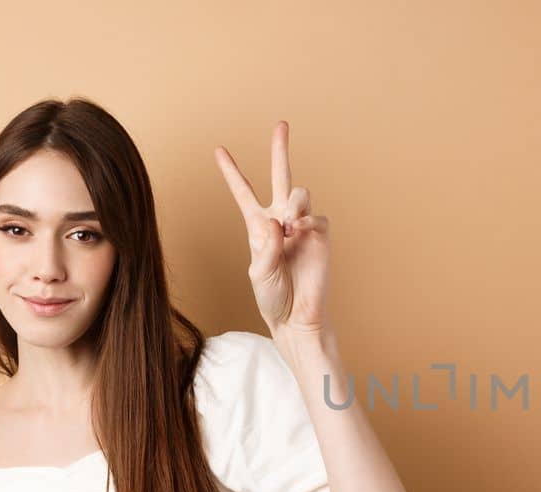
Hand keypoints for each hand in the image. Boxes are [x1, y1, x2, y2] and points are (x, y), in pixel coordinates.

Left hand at [214, 120, 333, 336]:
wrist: (297, 317)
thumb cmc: (273, 298)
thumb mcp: (259, 273)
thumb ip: (265, 246)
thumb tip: (278, 220)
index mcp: (258, 226)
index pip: (243, 192)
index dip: (231, 171)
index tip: (219, 150)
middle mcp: (280, 220)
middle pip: (280, 176)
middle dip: (280, 150)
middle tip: (281, 125)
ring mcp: (302, 227)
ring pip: (300, 193)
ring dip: (294, 205)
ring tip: (290, 227)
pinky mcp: (321, 237)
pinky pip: (317, 217)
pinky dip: (308, 223)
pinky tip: (301, 234)